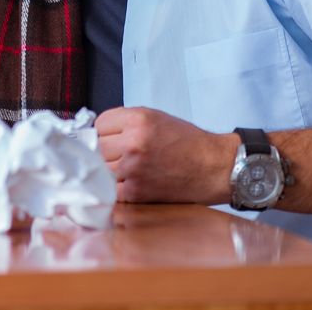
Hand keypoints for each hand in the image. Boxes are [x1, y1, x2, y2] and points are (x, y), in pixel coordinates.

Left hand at [95, 107, 234, 204]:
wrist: (214, 167)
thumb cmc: (187, 142)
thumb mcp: (156, 117)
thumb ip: (126, 122)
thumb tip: (99, 132)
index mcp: (138, 120)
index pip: (99, 124)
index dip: (105, 131)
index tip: (112, 137)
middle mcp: (133, 143)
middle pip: (97, 147)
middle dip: (105, 151)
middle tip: (120, 154)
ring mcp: (133, 169)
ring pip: (101, 168)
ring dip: (109, 170)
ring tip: (128, 168)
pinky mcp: (136, 192)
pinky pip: (110, 189)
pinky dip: (117, 188)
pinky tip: (130, 183)